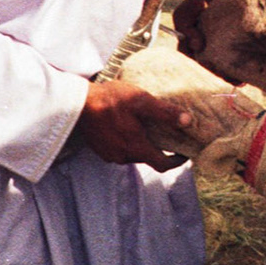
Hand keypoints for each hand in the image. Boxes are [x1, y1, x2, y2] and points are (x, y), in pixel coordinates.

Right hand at [74, 79, 192, 170]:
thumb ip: (165, 113)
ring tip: (147, 127)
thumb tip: (188, 122)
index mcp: (136, 148)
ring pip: (134, 154)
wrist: (77, 103)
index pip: (163, 165)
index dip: (177, 161)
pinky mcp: (101, 150)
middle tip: (168, 133)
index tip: (185, 152)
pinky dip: (129, 142)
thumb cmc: (110, 100)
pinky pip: (121, 150)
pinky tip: (128, 127)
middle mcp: (123, 156)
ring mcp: (110, 155)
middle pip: (149, 158)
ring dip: (143, 144)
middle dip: (160, 149)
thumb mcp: (142, 101)